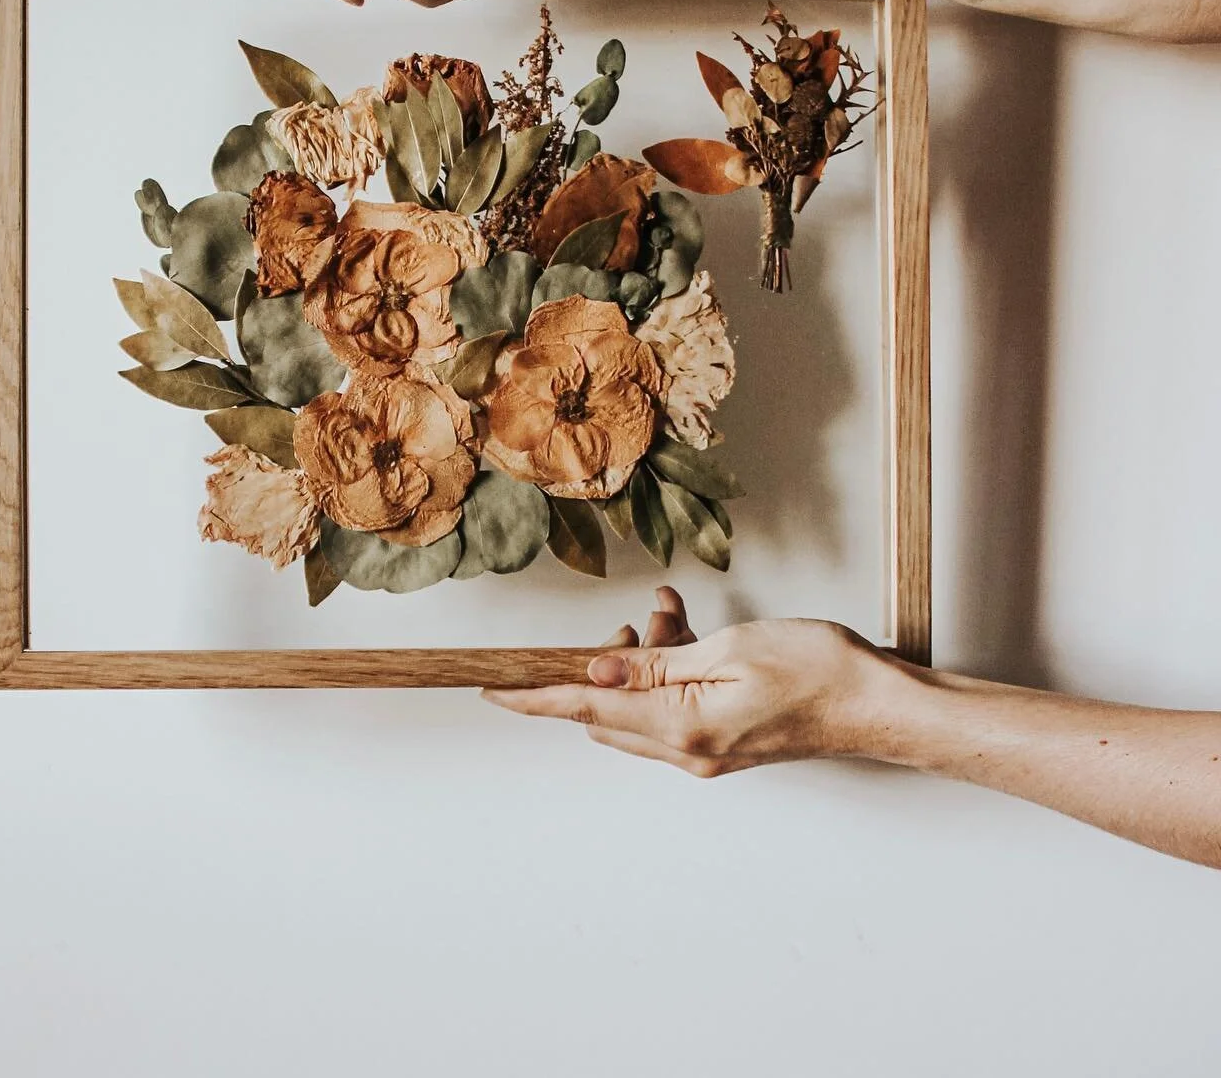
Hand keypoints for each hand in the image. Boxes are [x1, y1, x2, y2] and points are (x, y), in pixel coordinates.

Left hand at [484, 588, 888, 776]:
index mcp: (683, 728)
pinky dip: (671, 667)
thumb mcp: (729, 649)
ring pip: (640, 703)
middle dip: (605, 659)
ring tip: (677, 617)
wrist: (875, 703)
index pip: (587, 708)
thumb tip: (597, 669)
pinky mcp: (721, 741)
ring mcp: (705, 751)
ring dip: (645, 657)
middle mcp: (687, 751)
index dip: (536, 696)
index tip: (494, 687)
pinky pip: (671, 705)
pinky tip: (690, 632)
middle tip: (638, 623)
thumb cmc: (817, 671)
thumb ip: (657, 663)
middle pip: (607, 707)